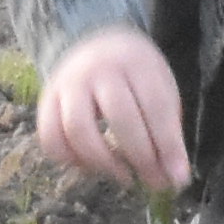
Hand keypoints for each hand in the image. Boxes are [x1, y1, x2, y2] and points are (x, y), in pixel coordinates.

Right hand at [35, 24, 189, 191]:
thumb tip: (175, 178)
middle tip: (153, 180)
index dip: (167, 145)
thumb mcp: (160, 91)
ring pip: (78, 130)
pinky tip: (93, 167)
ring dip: (103, 163)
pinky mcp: (46, 100)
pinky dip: (69, 160)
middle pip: (119, 118)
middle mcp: (99, 69)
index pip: (155, 107)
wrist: (95, 43)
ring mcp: (68, 83)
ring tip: (124, 177)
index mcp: (136, 63)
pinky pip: (50, 138)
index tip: (177, 177)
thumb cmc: (136, 77)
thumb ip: (168, 133)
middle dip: (140, 156)